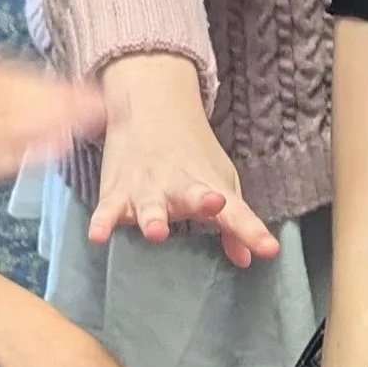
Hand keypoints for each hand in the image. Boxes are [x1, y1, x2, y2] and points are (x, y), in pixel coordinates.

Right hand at [89, 57, 279, 267]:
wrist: (148, 106)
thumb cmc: (191, 156)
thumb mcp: (219, 184)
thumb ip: (232, 226)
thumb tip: (245, 260)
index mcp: (209, 188)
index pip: (236, 212)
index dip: (252, 230)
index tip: (269, 248)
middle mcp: (179, 188)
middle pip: (192, 197)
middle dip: (202, 202)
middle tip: (213, 206)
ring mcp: (147, 189)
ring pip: (150, 205)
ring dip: (154, 218)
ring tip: (157, 232)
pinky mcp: (117, 190)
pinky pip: (108, 209)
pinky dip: (102, 221)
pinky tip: (98, 235)